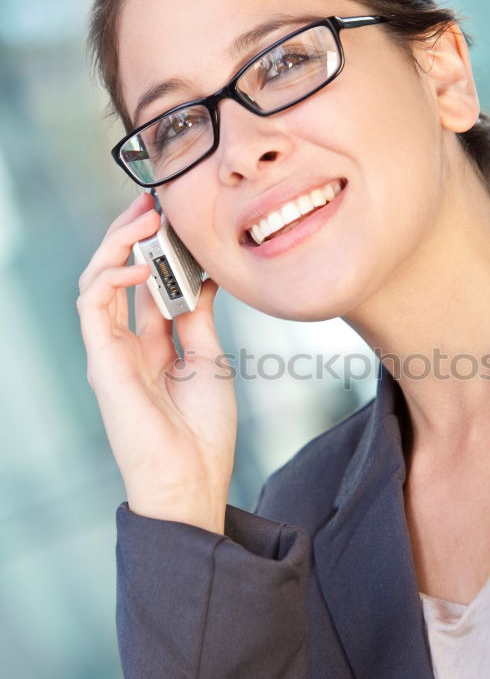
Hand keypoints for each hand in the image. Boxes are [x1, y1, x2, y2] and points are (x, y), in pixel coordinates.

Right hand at [77, 192, 236, 533]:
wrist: (191, 479)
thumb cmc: (201, 431)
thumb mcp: (208, 361)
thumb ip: (196, 318)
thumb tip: (200, 276)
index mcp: (152, 345)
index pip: (146, 282)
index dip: (158, 247)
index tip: (178, 216)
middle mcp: (125, 343)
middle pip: (118, 273)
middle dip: (132, 233)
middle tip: (154, 199)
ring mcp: (109, 350)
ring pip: (98, 279)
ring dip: (118, 243)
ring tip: (146, 216)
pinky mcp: (100, 359)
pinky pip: (92, 304)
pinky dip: (111, 276)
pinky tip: (140, 263)